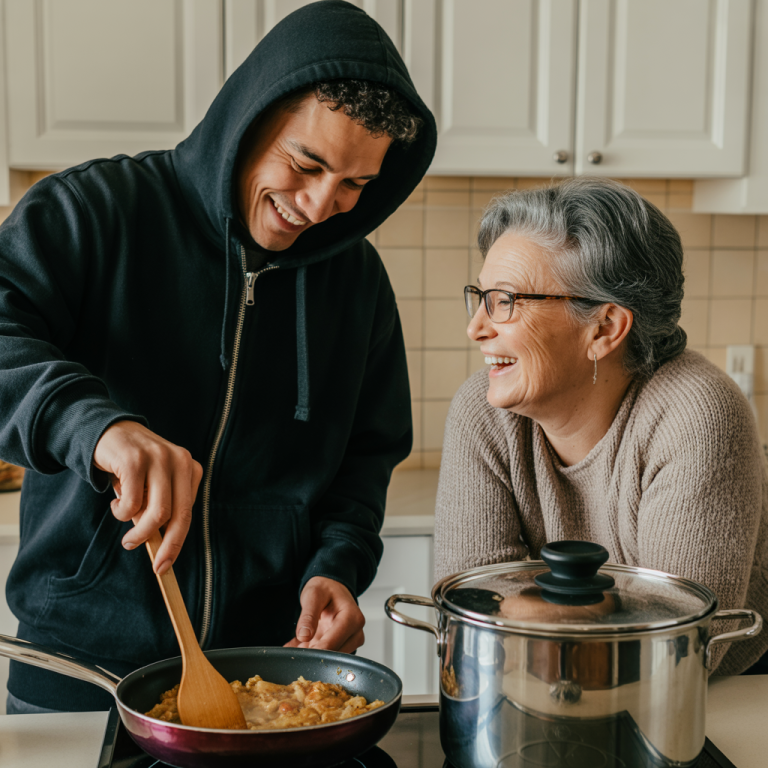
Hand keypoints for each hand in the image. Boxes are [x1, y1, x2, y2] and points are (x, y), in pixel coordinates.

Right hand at [93, 420, 202, 574]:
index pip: (188, 513)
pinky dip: (122, 512)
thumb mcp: (153, 485)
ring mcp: (158, 458)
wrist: (107, 431)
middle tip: (153, 564)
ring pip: (157, 513)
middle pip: (179, 515)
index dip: (177, 542)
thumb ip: (160, 508)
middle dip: (166, 546)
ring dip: (139, 533)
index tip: (164, 565)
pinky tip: (117, 503)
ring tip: (127, 536)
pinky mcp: (135, 459)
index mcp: (190, 468)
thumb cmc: (133, 466)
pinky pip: (132, 503)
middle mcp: (180, 460)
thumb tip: (162, 547)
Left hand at [284, 576, 364, 652]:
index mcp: (352, 618)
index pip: (334, 642)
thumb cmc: (326, 589)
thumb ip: (308, 615)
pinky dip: (313, 652)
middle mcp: (356, 632)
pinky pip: (328, 656)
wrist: (332, 588)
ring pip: (331, 659)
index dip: (317, 650)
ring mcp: (351, 641)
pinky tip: (301, 644)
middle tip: (295, 649)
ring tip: (297, 643)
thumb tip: (304, 636)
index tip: (301, 653)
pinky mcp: (344, 647)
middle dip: (314, 654)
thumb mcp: (313, 595)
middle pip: (335, 654)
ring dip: (312, 654)